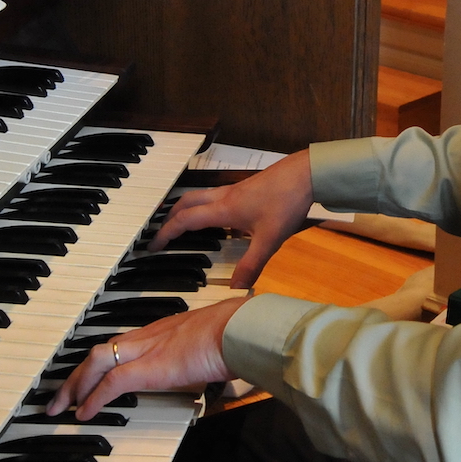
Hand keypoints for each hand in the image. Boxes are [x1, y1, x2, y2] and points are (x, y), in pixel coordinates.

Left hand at [48, 296, 250, 420]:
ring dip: (75, 385)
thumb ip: (208, 356)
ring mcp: (147, 349)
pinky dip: (93, 398)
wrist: (241, 329)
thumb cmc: (239, 335)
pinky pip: (111, 383)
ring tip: (60, 406)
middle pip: (100, 350)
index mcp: (164, 330)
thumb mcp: (216, 346)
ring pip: (96, 361)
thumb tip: (219, 370)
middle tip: (59, 395)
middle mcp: (150, 335)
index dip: (101, 362)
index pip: (122, 344)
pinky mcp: (149, 367)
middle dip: (76, 374)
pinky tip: (83, 414)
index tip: (90, 378)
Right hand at [150, 149, 314, 287]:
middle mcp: (224, 196)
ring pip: (200, 196)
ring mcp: (235, 190)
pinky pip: (215, 196)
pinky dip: (205, 206)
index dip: (166, 234)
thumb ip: (252, 264)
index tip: (153, 246)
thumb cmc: (287, 201)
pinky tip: (218, 219)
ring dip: (185, 208)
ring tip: (182, 224)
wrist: (307, 173)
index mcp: (223, 209)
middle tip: (162, 233)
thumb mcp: (270, 239)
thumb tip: (236, 288)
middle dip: (169, 218)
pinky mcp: (247, 188)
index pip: (184, 221)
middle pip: (186, 203)